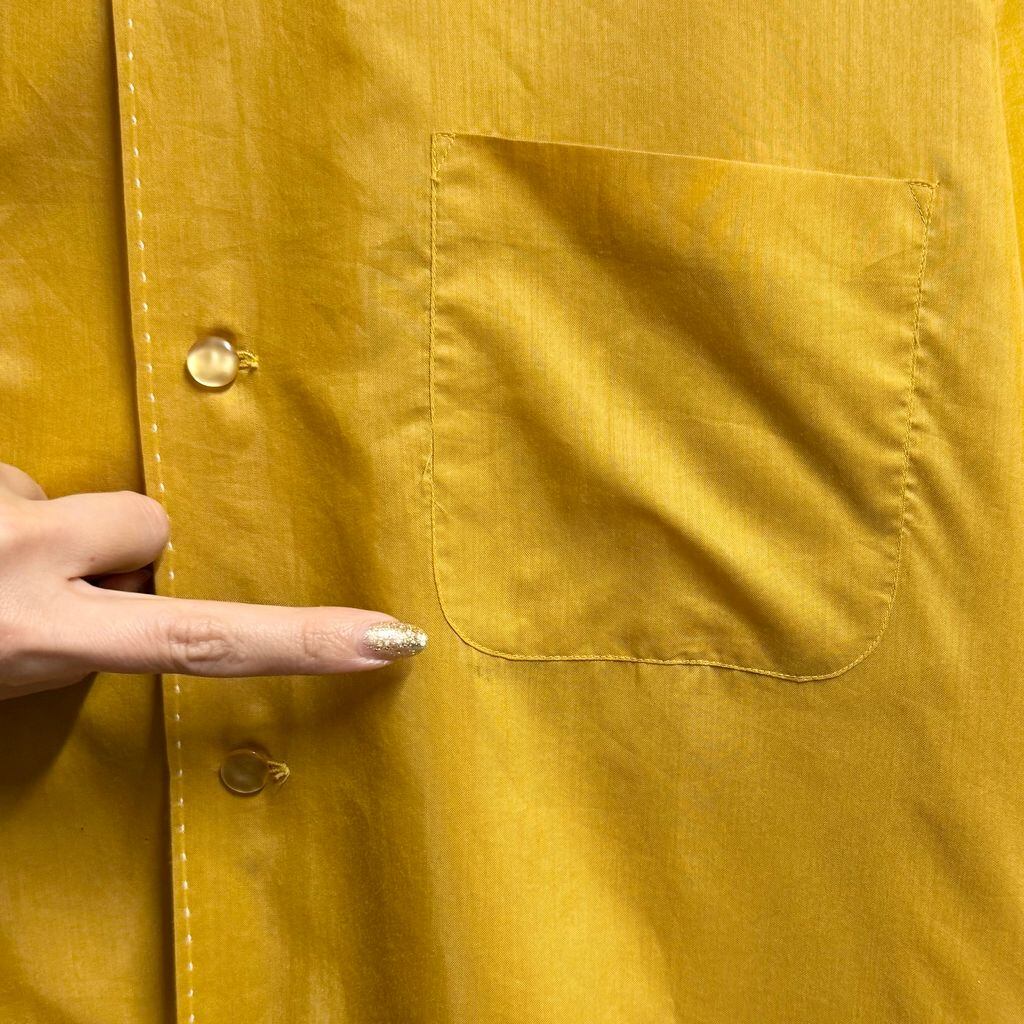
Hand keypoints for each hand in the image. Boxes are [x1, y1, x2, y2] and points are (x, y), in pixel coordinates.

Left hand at [0, 461, 426, 699]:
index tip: (386, 638)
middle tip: (56, 579)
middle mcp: (19, 560)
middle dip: (122, 548)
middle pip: (149, 522)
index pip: (200, 640)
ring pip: (74, 500)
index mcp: (31, 636)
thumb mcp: (3, 679)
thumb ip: (72, 643)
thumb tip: (120, 595)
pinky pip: (14, 483)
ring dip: (44, 531)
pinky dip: (0, 513)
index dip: (301, 641)